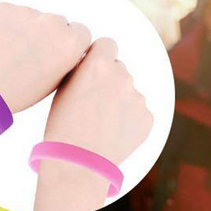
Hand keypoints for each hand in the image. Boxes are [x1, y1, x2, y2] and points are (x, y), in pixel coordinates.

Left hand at [0, 2, 91, 113]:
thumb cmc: (18, 92)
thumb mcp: (55, 79)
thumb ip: (68, 55)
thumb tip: (72, 37)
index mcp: (72, 41)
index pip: (81, 31)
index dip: (68, 44)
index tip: (55, 56)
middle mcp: (53, 22)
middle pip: (58, 22)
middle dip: (48, 34)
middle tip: (29, 55)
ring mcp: (27, 11)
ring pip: (33, 17)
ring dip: (26, 29)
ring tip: (8, 53)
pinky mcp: (3, 7)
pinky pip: (10, 13)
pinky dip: (5, 25)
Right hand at [33, 37, 152, 210]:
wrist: (78, 167)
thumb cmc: (63, 127)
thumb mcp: (63, 89)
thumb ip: (83, 68)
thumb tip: (93, 57)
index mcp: (99, 65)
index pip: (107, 44)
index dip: (99, 55)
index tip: (93, 66)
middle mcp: (122, 76)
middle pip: (119, 68)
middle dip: (109, 79)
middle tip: (94, 103)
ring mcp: (137, 97)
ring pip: (128, 91)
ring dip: (119, 100)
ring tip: (100, 123)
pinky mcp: (148, 117)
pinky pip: (138, 111)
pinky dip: (129, 119)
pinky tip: (112, 133)